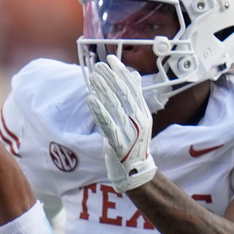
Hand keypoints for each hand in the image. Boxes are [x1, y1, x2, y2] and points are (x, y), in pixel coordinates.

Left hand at [86, 54, 156, 190]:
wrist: (136, 174)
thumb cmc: (133, 145)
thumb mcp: (137, 119)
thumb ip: (135, 98)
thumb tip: (134, 75)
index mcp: (142, 113)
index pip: (132, 88)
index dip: (121, 73)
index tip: (111, 59)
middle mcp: (138, 120)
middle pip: (123, 94)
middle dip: (110, 78)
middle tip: (98, 65)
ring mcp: (129, 131)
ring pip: (114, 106)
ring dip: (103, 90)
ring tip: (93, 77)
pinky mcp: (118, 142)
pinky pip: (107, 124)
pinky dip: (99, 110)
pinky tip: (90, 99)